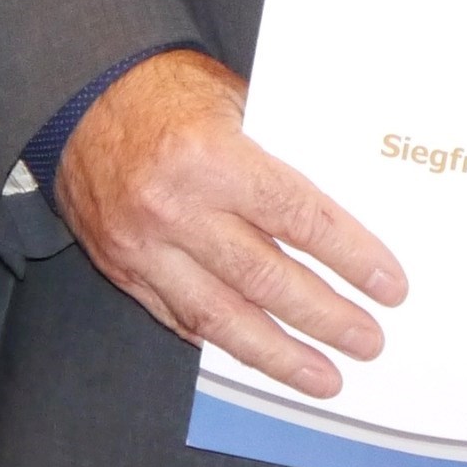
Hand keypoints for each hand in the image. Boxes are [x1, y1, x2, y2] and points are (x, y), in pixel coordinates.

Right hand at [56, 48, 406, 399]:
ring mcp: (143, 247)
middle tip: (369, 340)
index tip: (388, 283)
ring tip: (325, 377)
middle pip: (266, 276)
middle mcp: (175, 208)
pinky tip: (260, 359)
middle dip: (325, 315)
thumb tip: (341, 202)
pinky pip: (180, 318)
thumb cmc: (164, 89)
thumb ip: (278, 149)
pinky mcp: (122, 270)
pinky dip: (224, 342)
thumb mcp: (232, 97)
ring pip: (222, 317)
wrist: (78, 98)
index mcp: (210, 156)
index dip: (349, 254)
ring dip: (280, 354)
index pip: (296, 217)